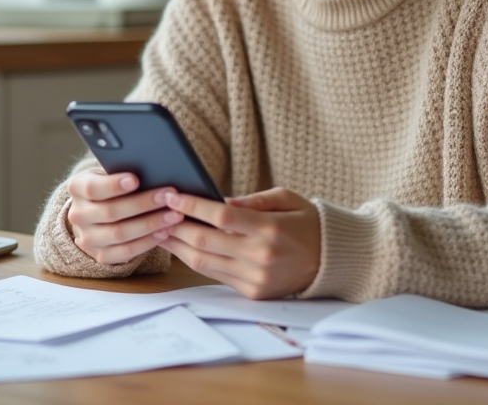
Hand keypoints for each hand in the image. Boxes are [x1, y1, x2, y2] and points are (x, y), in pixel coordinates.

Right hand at [64, 169, 183, 264]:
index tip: (136, 179)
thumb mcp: (109, 172)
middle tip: (168, 196)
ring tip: (173, 215)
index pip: (93, 188)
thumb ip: (122, 170)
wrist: (96, 212)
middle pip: (110, 212)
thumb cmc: (110, 185)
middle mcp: (78, 215)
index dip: (114, 185)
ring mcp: (88, 238)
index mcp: (77, 188)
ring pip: (120, 234)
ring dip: (150, 224)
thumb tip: (153, 169)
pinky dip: (147, 242)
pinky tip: (164, 232)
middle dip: (143, 204)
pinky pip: (126, 251)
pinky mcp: (100, 255)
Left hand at [159, 187, 319, 299]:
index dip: (192, 205)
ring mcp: (255, 278)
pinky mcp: (253, 292)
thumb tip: (219, 201)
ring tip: (161, 231)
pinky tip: (183, 248)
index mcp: (270, 229)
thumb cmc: (307, 223)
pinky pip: (215, 275)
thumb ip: (252, 201)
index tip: (171, 196)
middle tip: (157, 213)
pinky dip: (196, 260)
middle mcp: (261, 256)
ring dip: (178, 247)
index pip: (221, 217)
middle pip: (205, 241)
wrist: (331, 260)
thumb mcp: (286, 199)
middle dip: (177, 226)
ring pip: (204, 263)